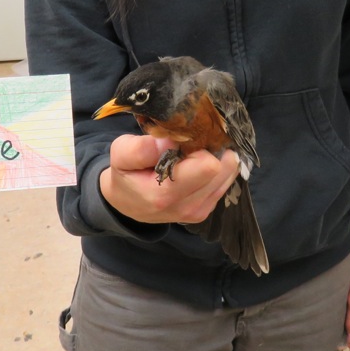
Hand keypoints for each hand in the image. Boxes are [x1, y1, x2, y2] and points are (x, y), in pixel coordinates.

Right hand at [99, 133, 238, 225]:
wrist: (127, 203)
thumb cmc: (125, 175)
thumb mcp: (121, 154)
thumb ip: (141, 148)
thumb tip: (171, 142)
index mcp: (165, 195)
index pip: (208, 164)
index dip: (198, 144)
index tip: (183, 139)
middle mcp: (188, 207)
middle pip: (224, 167)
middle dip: (210, 149)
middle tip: (190, 144)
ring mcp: (199, 211)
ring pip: (229, 173)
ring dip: (215, 158)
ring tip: (192, 155)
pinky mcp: (206, 210)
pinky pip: (225, 181)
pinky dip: (216, 169)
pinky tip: (197, 166)